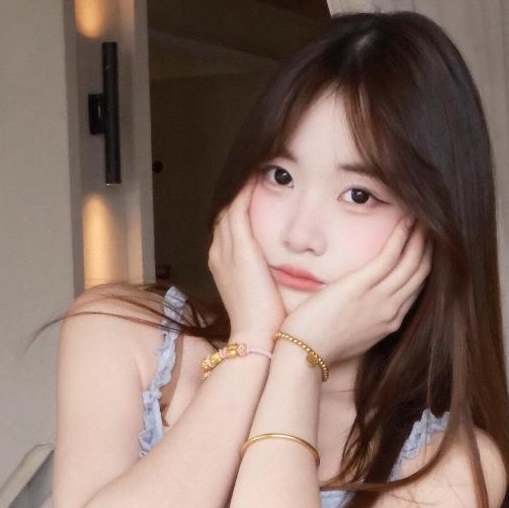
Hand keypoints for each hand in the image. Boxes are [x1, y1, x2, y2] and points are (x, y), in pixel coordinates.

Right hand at [208, 180, 285, 341]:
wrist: (258, 341)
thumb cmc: (268, 325)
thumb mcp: (265, 295)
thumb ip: (272, 276)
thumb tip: (289, 269)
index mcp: (224, 264)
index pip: (231, 225)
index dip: (242, 205)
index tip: (259, 191)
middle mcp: (219, 253)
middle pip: (227, 211)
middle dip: (241, 191)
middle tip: (259, 171)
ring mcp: (225, 250)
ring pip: (231, 205)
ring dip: (244, 186)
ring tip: (261, 166)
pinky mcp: (239, 250)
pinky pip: (239, 209)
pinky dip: (247, 191)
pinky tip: (261, 175)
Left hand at [274, 216, 430, 366]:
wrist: (305, 352)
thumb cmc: (322, 344)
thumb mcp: (355, 335)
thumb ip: (368, 318)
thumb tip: (367, 305)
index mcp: (390, 323)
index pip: (416, 289)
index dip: (423, 266)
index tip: (425, 248)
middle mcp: (391, 310)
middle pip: (420, 274)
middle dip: (428, 248)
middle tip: (431, 227)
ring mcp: (380, 299)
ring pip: (412, 263)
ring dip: (420, 237)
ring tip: (422, 218)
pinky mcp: (362, 286)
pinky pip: (391, 256)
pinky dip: (402, 236)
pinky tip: (406, 220)